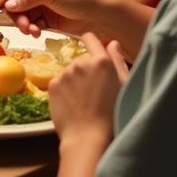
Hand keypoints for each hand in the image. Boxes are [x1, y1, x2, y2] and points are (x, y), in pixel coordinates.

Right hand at [0, 0, 103, 37]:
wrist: (99, 14)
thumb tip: (7, 5)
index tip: (0, 4)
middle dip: (15, 11)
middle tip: (20, 23)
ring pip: (20, 10)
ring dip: (23, 22)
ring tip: (31, 30)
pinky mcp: (43, 13)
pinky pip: (29, 20)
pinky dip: (30, 27)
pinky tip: (37, 32)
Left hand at [47, 32, 128, 147]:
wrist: (88, 138)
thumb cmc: (113, 115)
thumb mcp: (124, 87)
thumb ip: (118, 62)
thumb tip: (112, 43)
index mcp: (101, 61)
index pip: (91, 38)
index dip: (91, 42)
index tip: (93, 50)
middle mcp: (80, 62)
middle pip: (81, 59)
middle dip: (86, 70)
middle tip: (94, 91)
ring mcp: (64, 73)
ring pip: (70, 72)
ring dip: (75, 81)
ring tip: (84, 102)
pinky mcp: (52, 84)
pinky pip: (59, 83)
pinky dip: (65, 91)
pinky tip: (73, 105)